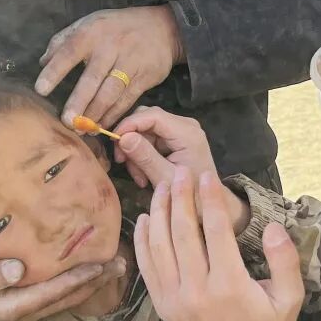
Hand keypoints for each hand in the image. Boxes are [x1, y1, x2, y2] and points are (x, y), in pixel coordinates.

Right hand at [0, 255, 127, 320]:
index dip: (77, 279)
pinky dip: (79, 282)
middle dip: (95, 281)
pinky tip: (92, 271)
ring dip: (92, 282)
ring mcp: (30, 309)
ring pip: (68, 297)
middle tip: (120, 263)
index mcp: (14, 307)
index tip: (99, 265)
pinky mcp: (29, 302)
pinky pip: (60, 294)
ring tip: (115, 266)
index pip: (53, 292)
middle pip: (68, 297)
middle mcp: (27, 312)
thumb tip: (18, 270)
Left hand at [35, 6, 185, 129]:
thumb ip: (63, 41)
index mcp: (91, 32)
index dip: (54, 71)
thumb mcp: (89, 23)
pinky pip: (126, 100)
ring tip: (84, 129)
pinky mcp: (144, 77)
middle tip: (66, 121)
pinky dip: (114, 115)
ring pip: (110, 93)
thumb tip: (42, 62)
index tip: (41, 90)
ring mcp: (129, 63)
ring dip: (96, 113)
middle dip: (78, 102)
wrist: (161, 27)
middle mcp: (110, 47)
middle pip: (92, 78)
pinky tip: (102, 125)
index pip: (69, 52)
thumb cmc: (116, 27)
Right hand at [113, 107, 249, 233]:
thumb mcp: (164, 178)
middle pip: (147, 119)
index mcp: (187, 133)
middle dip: (132, 139)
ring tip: (138, 177)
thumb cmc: (190, 194)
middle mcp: (186, 126)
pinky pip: (152, 138)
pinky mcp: (176, 139)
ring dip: (136, 151)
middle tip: (122, 162)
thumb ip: (144, 156)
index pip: (152, 115)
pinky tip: (144, 175)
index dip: (130, 124)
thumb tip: (123, 138)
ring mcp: (182, 131)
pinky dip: (144, 155)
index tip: (113, 140)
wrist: (208, 205)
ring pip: (146, 129)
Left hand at [135, 168, 302, 320]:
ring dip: (160, 212)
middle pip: (183, 233)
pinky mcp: (161, 304)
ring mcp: (174, 297)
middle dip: (181, 198)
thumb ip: (285, 261)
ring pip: (160, 246)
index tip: (208, 176)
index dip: (211, 200)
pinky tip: (146, 217)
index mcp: (230, 285)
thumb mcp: (289, 298)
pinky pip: (146, 266)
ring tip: (163, 187)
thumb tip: (272, 227)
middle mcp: (197, 289)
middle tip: (180, 172)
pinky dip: (143, 240)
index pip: (217, 231)